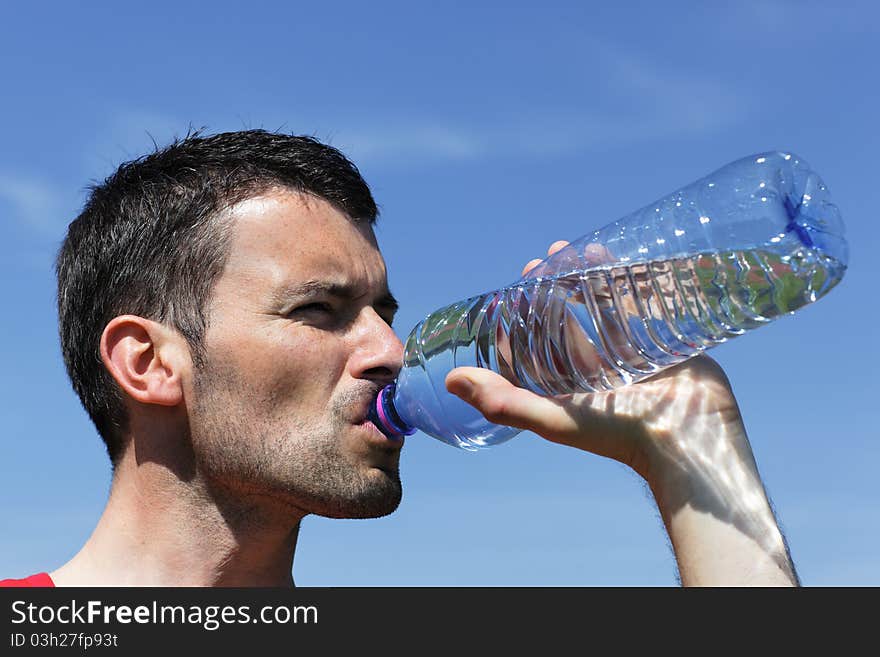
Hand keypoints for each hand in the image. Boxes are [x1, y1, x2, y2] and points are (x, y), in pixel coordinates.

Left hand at [446, 239, 739, 485]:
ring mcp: (628, 357)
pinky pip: (642, 306)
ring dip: (588, 279)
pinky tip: (618, 258)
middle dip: (553, 288)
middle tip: (543, 259)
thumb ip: (503, 402)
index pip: (533, 348)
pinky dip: (629, 282)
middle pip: (566, 321)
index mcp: (567, 389)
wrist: (688, 440)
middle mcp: (594, 372)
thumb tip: (449, 381)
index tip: (510, 290)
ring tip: (578, 248)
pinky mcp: (660, 344)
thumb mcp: (553, 419)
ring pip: (602, 309)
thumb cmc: (617, 436)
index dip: (518, 319)